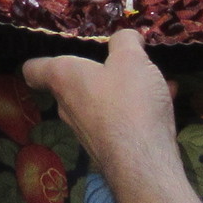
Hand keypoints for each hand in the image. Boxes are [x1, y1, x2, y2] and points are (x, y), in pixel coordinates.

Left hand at [22, 31, 177, 178]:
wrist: (144, 164)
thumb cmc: (129, 102)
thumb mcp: (132, 59)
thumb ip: (126, 41)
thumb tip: (125, 37)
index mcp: (64, 78)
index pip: (34, 69)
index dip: (40, 58)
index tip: (55, 51)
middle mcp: (68, 105)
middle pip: (73, 83)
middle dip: (97, 71)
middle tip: (123, 59)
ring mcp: (86, 130)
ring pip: (101, 101)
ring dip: (124, 89)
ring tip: (156, 79)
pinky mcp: (106, 148)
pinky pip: (119, 119)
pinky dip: (138, 108)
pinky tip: (167, 99)